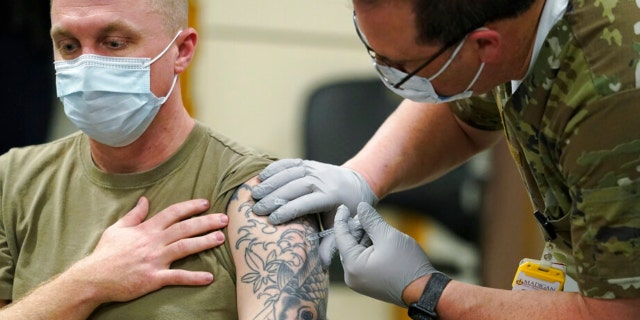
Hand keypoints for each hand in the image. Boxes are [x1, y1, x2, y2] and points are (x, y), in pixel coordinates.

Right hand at [67, 197, 227, 303]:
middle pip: (184, 228)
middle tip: (224, 219)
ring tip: (220, 238)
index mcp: (146, 229)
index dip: (190, 207)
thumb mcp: (117, 229)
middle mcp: (153, 242)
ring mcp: (154, 260)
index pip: (172, 213)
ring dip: (204, 242)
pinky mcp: (153, 278)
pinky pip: (177, 277)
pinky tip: (209, 277)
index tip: (206, 203)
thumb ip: (134, 215)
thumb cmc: (104, 254)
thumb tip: (145, 199)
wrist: (93, 278)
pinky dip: (193, 277)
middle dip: (206, 222)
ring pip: (184, 247)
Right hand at [251, 159, 376, 267]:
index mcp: (331, 197)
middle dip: (273, 199)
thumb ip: (331, 243)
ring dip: (270, 183)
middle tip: (256, 210)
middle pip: (294, 188)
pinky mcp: (310, 164)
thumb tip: (322, 266)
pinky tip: (260, 177)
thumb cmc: (347, 210)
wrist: (357, 184)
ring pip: (290, 174)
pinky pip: (290, 163)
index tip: (271, 220)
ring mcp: (316, 169)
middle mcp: (323, 180)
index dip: (287, 211)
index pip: (305, 203)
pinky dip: (274, 169)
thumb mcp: (343, 226)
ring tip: (253, 194)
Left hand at [334, 203, 435, 306]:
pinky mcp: (367, 283)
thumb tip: (361, 207)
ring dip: (364, 238)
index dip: (341, 219)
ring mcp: (359, 282)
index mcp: (353, 266)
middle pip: (347, 245)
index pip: (341, 237)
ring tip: (378, 229)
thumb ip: (371, 220)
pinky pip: (362, 261)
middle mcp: (351, 277)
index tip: (343, 206)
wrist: (424, 290)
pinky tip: (379, 240)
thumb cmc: (407, 264)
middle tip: (368, 216)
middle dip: (357, 229)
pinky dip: (368, 249)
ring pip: (355, 252)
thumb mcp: (388, 235)